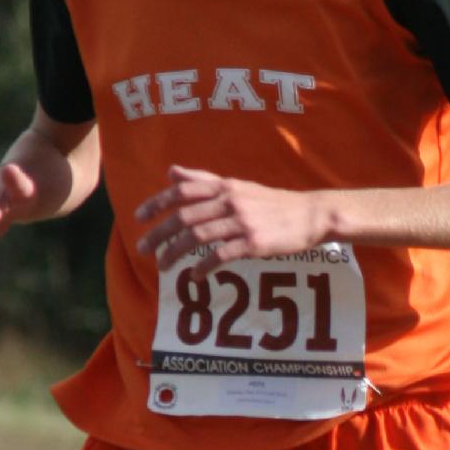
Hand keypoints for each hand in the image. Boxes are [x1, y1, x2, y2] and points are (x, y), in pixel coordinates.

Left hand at [134, 167, 331, 276]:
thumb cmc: (272, 203)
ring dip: (175, 253)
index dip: (157, 203)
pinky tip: (195, 276)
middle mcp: (230, 201)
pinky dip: (203, 267)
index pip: (183, 191)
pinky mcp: (254, 243)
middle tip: (143, 250)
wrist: (311, 215)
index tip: (139, 218)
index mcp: (225, 186)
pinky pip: (221, 255)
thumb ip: (204, 179)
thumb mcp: (238, 186)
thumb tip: (171, 172)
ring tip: (163, 267)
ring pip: (198, 237)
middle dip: (159, 234)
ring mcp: (242, 222)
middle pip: (184, 217)